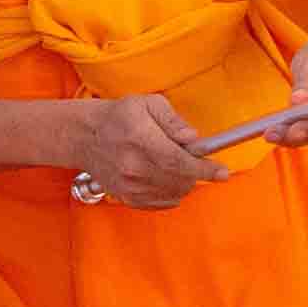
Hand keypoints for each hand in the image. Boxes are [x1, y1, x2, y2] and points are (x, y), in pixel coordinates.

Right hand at [64, 90, 226, 204]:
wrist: (85, 137)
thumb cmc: (119, 116)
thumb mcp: (148, 104)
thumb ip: (173, 120)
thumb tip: (192, 138)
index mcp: (140, 140)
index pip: (178, 161)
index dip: (204, 169)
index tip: (222, 172)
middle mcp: (133, 167)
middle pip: (180, 180)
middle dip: (197, 172)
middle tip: (196, 158)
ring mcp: (129, 187)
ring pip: (174, 194)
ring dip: (185, 181)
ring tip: (176, 163)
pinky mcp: (127, 198)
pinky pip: (162, 202)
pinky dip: (172, 192)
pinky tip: (167, 175)